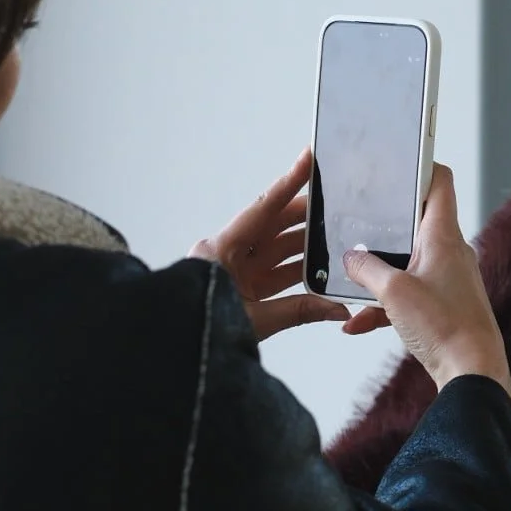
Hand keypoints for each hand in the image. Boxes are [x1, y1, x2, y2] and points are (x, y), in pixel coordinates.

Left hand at [189, 149, 348, 340]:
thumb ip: (298, 312)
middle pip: (273, 226)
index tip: (308, 159)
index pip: (262, 209)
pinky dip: (298, 272)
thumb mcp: (253, 321)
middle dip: (306, 215)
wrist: (174, 351)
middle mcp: (227, 255)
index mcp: (221, 251)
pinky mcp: (240, 288)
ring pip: (277, 249)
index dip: (288, 184)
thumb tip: (336, 309)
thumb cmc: (200, 330)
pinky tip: (321, 271)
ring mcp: (234, 271)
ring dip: (306, 246)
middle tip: (337, 203)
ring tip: (337, 237)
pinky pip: (274, 273)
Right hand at [339, 165, 510, 406]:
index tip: (396, 162)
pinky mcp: (444, 307)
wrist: (472, 373)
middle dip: (384, 227)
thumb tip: (351, 257)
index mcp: (444, 236)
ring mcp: (448, 281)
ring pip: (407, 264)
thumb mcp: (393, 293)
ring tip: (351, 283)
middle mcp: (450, 253)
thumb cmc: (445, 328)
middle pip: (417, 224)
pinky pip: (408, 298)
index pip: (439, 183)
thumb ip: (366, 269)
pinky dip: (385, 307)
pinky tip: (358, 324)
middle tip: (358, 221)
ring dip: (379, 274)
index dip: (420, 167)